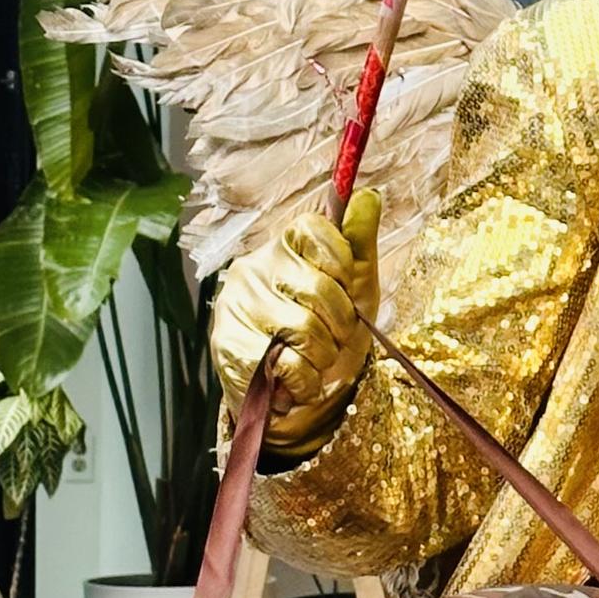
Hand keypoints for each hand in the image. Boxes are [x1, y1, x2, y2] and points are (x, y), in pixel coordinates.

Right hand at [211, 192, 380, 455]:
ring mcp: (236, 306)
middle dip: (340, 324)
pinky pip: (286, 362)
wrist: (298, 403)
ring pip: (304, 327)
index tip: (345, 290)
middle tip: (331, 339)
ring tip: (312, 362)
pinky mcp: (228, 346)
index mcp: (283, 248)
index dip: (340, 265)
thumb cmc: (329, 338)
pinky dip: (303, 381)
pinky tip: (294, 382)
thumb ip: (359, 244)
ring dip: (322, 357)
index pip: (314, 229)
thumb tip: (370, 194)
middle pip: (318, 286)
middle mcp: (253, 269)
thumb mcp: (356, 290)